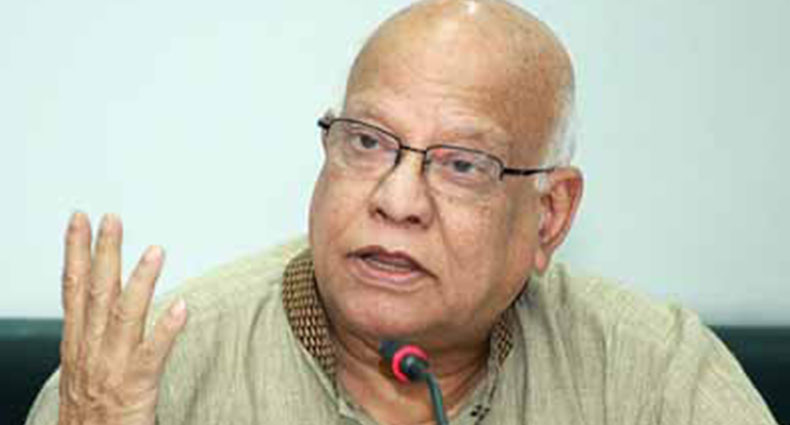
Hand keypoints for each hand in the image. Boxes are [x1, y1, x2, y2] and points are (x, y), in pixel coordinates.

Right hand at [58, 213, 186, 424]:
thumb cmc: (91, 417)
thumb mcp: (84, 371)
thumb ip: (96, 339)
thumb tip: (107, 310)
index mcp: (78, 346)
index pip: (74, 290)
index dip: (76, 252)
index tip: (80, 221)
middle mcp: (91, 352)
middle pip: (96, 294)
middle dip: (103, 253)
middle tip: (112, 219)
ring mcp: (112, 369)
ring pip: (124, 317)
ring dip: (140, 281)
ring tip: (155, 250)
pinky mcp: (135, 389)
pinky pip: (152, 355)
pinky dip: (166, 331)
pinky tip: (182, 307)